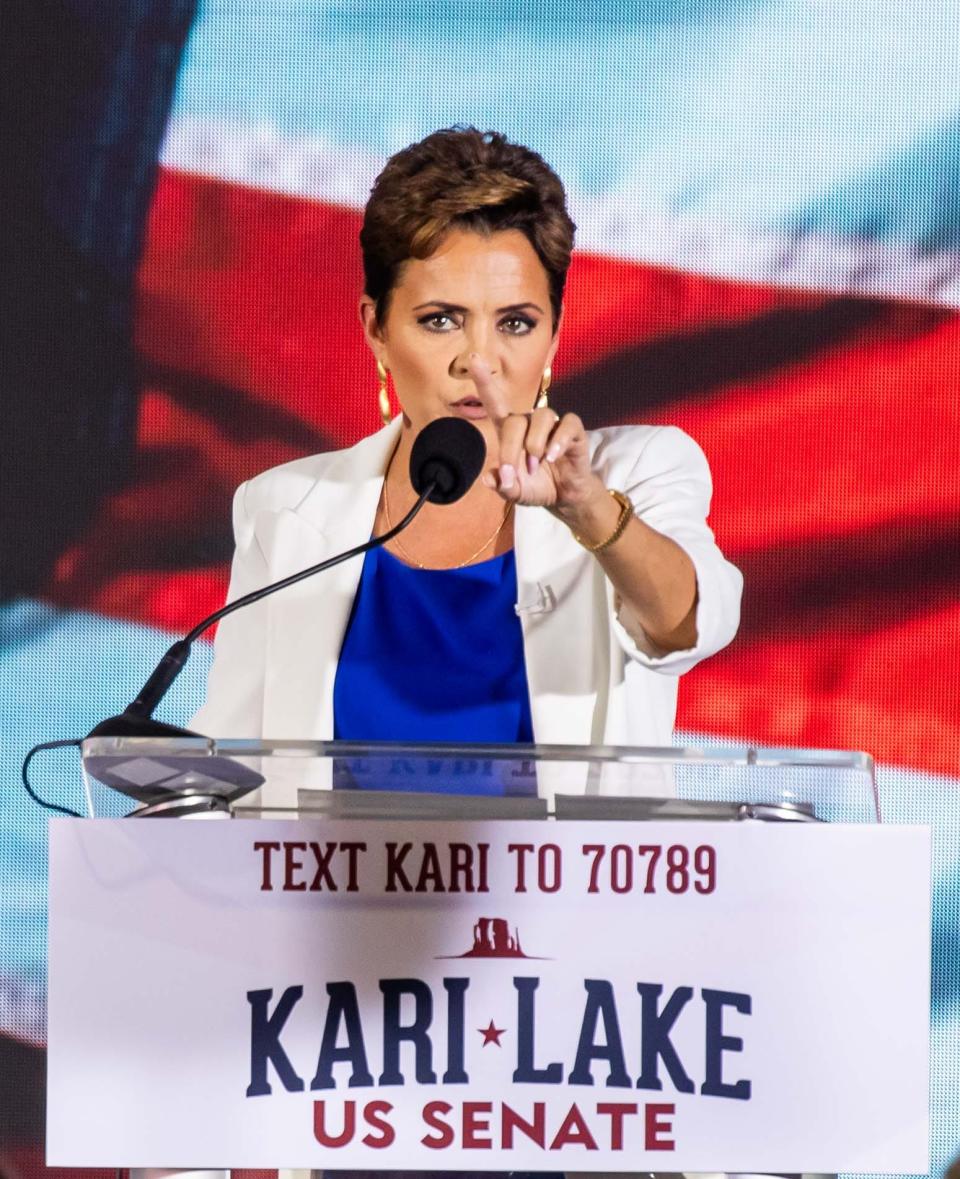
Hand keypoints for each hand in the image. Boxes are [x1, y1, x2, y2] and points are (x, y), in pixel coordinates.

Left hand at [469, 354, 605, 512]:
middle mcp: (529, 422)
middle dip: (510, 449)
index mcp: (510, 431)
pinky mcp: (573, 430)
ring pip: (541, 418)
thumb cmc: (535, 486)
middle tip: (513, 474)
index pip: (495, 402)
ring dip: (535, 445)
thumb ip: (502, 486)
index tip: (473, 360)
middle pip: (515, 421)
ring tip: (536, 465)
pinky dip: (559, 441)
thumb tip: (488, 478)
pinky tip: (553, 456)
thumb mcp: (516, 492)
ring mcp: (551, 424)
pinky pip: (567, 424)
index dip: (484, 381)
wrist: (564, 495)